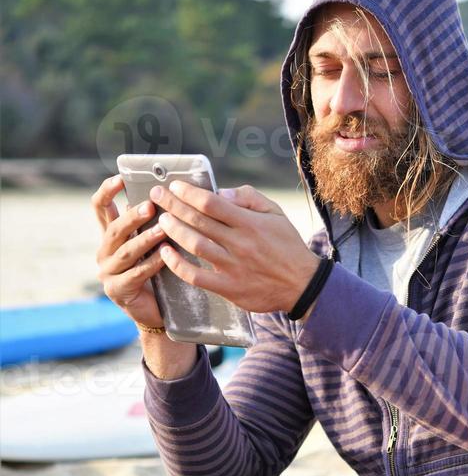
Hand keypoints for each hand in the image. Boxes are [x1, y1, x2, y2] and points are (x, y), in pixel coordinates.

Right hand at [93, 175, 165, 328]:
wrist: (156, 312)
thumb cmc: (157, 273)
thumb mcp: (151, 245)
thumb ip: (149, 224)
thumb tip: (164, 193)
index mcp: (109, 237)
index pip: (100, 208)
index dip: (107, 191)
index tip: (120, 178)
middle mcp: (104, 252)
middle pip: (114, 229)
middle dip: (132, 217)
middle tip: (150, 206)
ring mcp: (107, 272)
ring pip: (126, 252)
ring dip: (145, 239)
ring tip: (163, 230)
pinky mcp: (117, 290)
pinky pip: (136, 274)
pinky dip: (152, 264)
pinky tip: (166, 256)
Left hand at [150, 182, 320, 313]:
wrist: (303, 285)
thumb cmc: (288, 246)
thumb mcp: (276, 214)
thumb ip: (249, 198)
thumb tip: (220, 192)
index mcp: (250, 223)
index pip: (211, 202)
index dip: (189, 193)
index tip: (175, 186)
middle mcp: (240, 243)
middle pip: (198, 220)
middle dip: (173, 205)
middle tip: (156, 195)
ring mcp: (233, 267)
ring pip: (195, 245)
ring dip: (173, 230)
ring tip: (160, 220)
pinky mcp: (229, 289)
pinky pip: (196, 276)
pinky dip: (178, 265)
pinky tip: (166, 253)